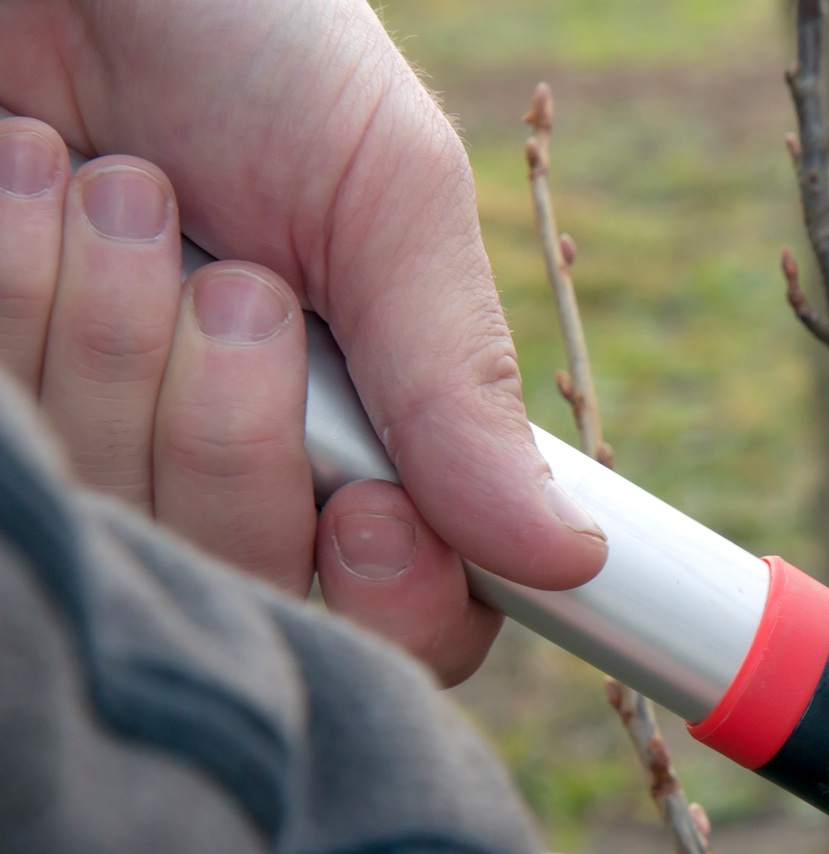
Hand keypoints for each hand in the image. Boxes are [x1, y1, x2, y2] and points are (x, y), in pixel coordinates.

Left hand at [0, 2, 607, 680]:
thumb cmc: (247, 38)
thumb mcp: (390, 195)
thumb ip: (463, 385)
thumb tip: (573, 558)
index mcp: (375, 434)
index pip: (412, 620)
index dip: (396, 599)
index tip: (370, 509)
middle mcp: (236, 464)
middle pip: (256, 585)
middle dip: (235, 427)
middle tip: (236, 281)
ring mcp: (96, 448)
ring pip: (119, 518)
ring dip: (118, 329)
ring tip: (117, 186)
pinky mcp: (0, 424)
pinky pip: (10, 455)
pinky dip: (19, 293)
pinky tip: (25, 184)